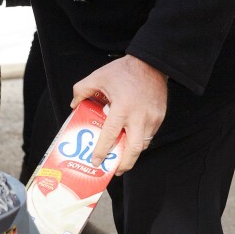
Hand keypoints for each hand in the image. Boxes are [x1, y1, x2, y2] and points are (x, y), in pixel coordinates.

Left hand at [71, 55, 167, 174]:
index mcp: (122, 107)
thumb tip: (74, 105)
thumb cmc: (124, 71)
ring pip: (143, 144)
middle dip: (124, 163)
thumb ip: (82, 90)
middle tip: (115, 169)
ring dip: (132, 153)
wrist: (151, 64)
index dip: (102, 150)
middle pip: (133, 149)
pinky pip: (149, 135)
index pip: (111, 135)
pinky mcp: (160, 117)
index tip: (96, 161)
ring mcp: (152, 118)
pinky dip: (140, 140)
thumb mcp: (98, 76)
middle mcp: (139, 116)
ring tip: (121, 157)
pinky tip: (130, 140)